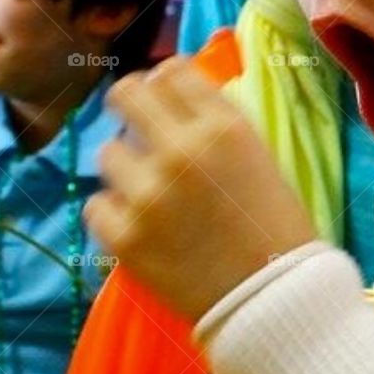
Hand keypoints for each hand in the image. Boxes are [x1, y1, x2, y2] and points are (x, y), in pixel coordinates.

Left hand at [84, 57, 315, 322]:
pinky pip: (96, 205)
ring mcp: (148, 194)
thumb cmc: (277, 229)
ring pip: (108, 153)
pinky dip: (115, 215)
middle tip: (140, 130)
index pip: (173, 72)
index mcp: (223, 127)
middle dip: (131, 108)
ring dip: (127, 170)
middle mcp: (181, 150)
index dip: (168, 86)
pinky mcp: (124, 236)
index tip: (168, 103)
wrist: (274, 300)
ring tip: (152, 195)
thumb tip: (177, 99)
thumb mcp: (260, 158)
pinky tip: (141, 226)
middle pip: (126, 94)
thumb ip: (218, 125)